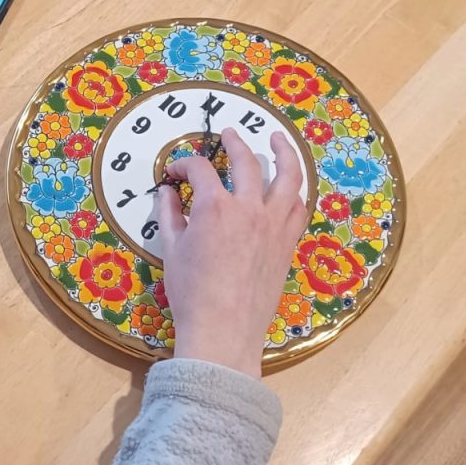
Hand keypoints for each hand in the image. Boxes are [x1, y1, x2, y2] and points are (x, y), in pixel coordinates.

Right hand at [156, 128, 308, 377]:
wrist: (224, 330)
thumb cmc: (192, 292)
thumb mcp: (171, 249)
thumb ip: (169, 214)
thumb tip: (167, 192)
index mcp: (214, 207)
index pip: (199, 170)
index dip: (183, 165)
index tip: (175, 174)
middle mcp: (248, 208)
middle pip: (246, 161)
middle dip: (234, 143)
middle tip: (228, 134)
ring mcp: (274, 225)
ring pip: (287, 177)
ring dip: (284, 153)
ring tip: (279, 139)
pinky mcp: (287, 243)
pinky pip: (298, 207)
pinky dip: (294, 190)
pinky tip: (290, 185)